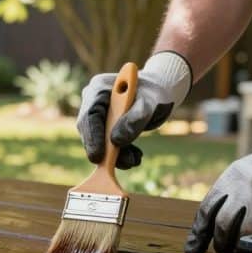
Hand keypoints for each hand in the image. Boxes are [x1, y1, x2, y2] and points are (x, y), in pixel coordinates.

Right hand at [77, 51, 191, 168]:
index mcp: (100, 88)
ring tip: (134, 160)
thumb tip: (116, 141)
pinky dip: (119, 154)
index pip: (90, 115)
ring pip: (98, 140)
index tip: (98, 156)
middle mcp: (94, 101)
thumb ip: (135, 119)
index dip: (92, 137)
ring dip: (114, 155)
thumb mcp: (150, 104)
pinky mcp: (104, 126)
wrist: (162, 94)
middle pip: (90, 130)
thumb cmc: (156, 94)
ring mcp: (98, 114)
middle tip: (119, 164)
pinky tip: (134, 157)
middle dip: (104, 150)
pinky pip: (106, 144)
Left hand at [185, 118, 251, 252]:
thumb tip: (198, 237)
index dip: (199, 234)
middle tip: (223, 251)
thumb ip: (221, 200)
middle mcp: (246, 185)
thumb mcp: (237, 176)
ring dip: (241, 247)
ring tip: (240, 250)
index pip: (206, 209)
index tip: (194, 250)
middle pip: (224, 223)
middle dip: (221, 243)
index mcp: (231, 177)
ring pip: (247, 232)